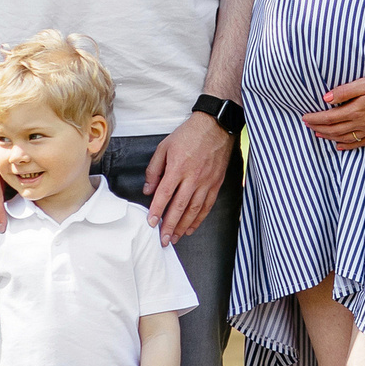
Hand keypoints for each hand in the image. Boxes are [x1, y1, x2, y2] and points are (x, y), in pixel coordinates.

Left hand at [143, 112, 230, 240]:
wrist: (216, 126)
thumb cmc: (189, 134)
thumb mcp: (164, 147)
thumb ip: (154, 169)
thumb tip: (148, 190)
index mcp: (178, 167)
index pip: (164, 194)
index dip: (157, 210)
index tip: (151, 223)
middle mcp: (193, 177)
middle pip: (179, 207)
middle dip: (170, 226)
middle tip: (163, 239)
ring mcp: (206, 182)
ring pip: (194, 210)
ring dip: (184, 226)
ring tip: (175, 237)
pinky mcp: (216, 183)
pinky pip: (207, 205)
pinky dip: (199, 219)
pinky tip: (192, 227)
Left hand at [302, 75, 364, 150]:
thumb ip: (345, 91)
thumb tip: (326, 98)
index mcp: (356, 110)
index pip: (329, 117)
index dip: (315, 118)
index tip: (305, 117)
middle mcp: (361, 123)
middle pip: (334, 130)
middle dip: (319, 128)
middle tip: (307, 125)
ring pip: (345, 138)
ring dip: (330, 137)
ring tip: (319, 134)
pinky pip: (360, 143)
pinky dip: (348, 146)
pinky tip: (340, 146)